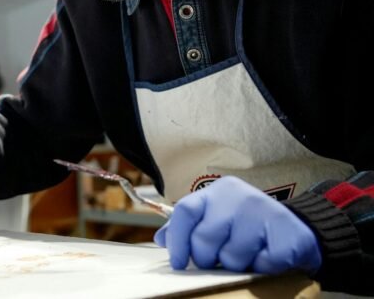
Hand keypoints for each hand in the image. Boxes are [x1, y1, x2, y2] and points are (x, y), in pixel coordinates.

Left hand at [154, 176, 320, 274]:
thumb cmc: (248, 226)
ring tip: (245, 255)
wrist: (297, 228)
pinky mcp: (288, 234)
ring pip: (232, 256)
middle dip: (206, 258)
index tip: (177, 262)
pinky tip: (266, 256)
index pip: (185, 211)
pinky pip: (262, 264)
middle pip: (204, 238)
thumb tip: (161, 239)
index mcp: (218, 191)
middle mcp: (240, 196)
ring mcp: (265, 213)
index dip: (177, 239)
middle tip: (217, 261)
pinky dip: (261, 268)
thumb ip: (189, 227)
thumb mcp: (216, 218)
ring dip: (236, 264)